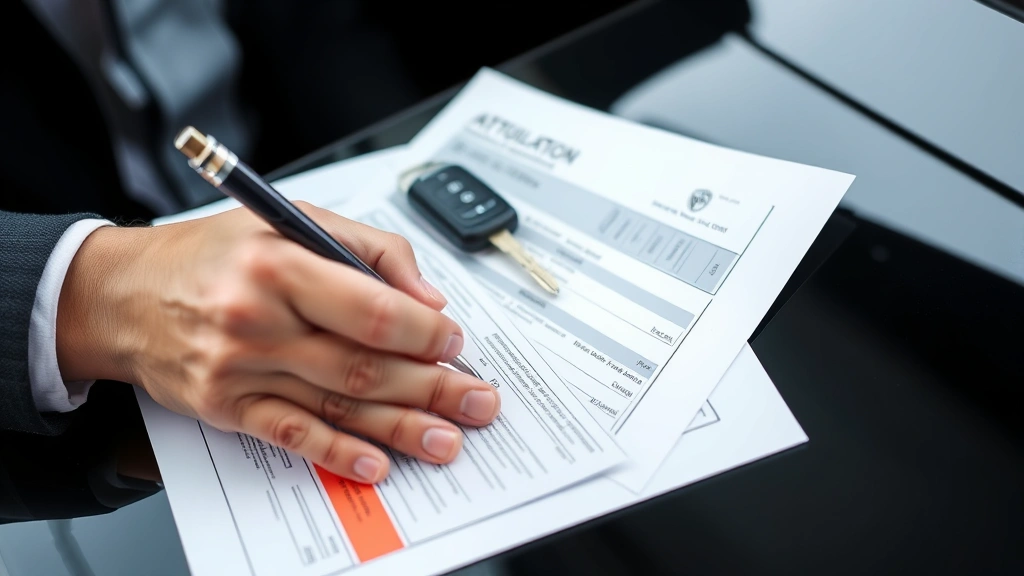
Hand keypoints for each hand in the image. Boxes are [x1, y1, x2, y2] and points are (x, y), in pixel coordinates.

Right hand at [56, 203, 499, 482]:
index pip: (371, 309)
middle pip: (364, 364)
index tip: (454, 343)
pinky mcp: (226, 406)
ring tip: (447, 439)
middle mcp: (258, 319)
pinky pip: (291, 434)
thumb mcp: (289, 221)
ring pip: (338, 402)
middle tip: (477, 401)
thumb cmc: (212, 254)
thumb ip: (368, 249)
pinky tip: (375, 463)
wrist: (122, 295)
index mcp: (279, 264)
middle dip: (432, 387)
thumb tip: (427, 299)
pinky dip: (336, 451)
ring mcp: (240, 369)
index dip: (424, 333)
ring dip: (400, 426)